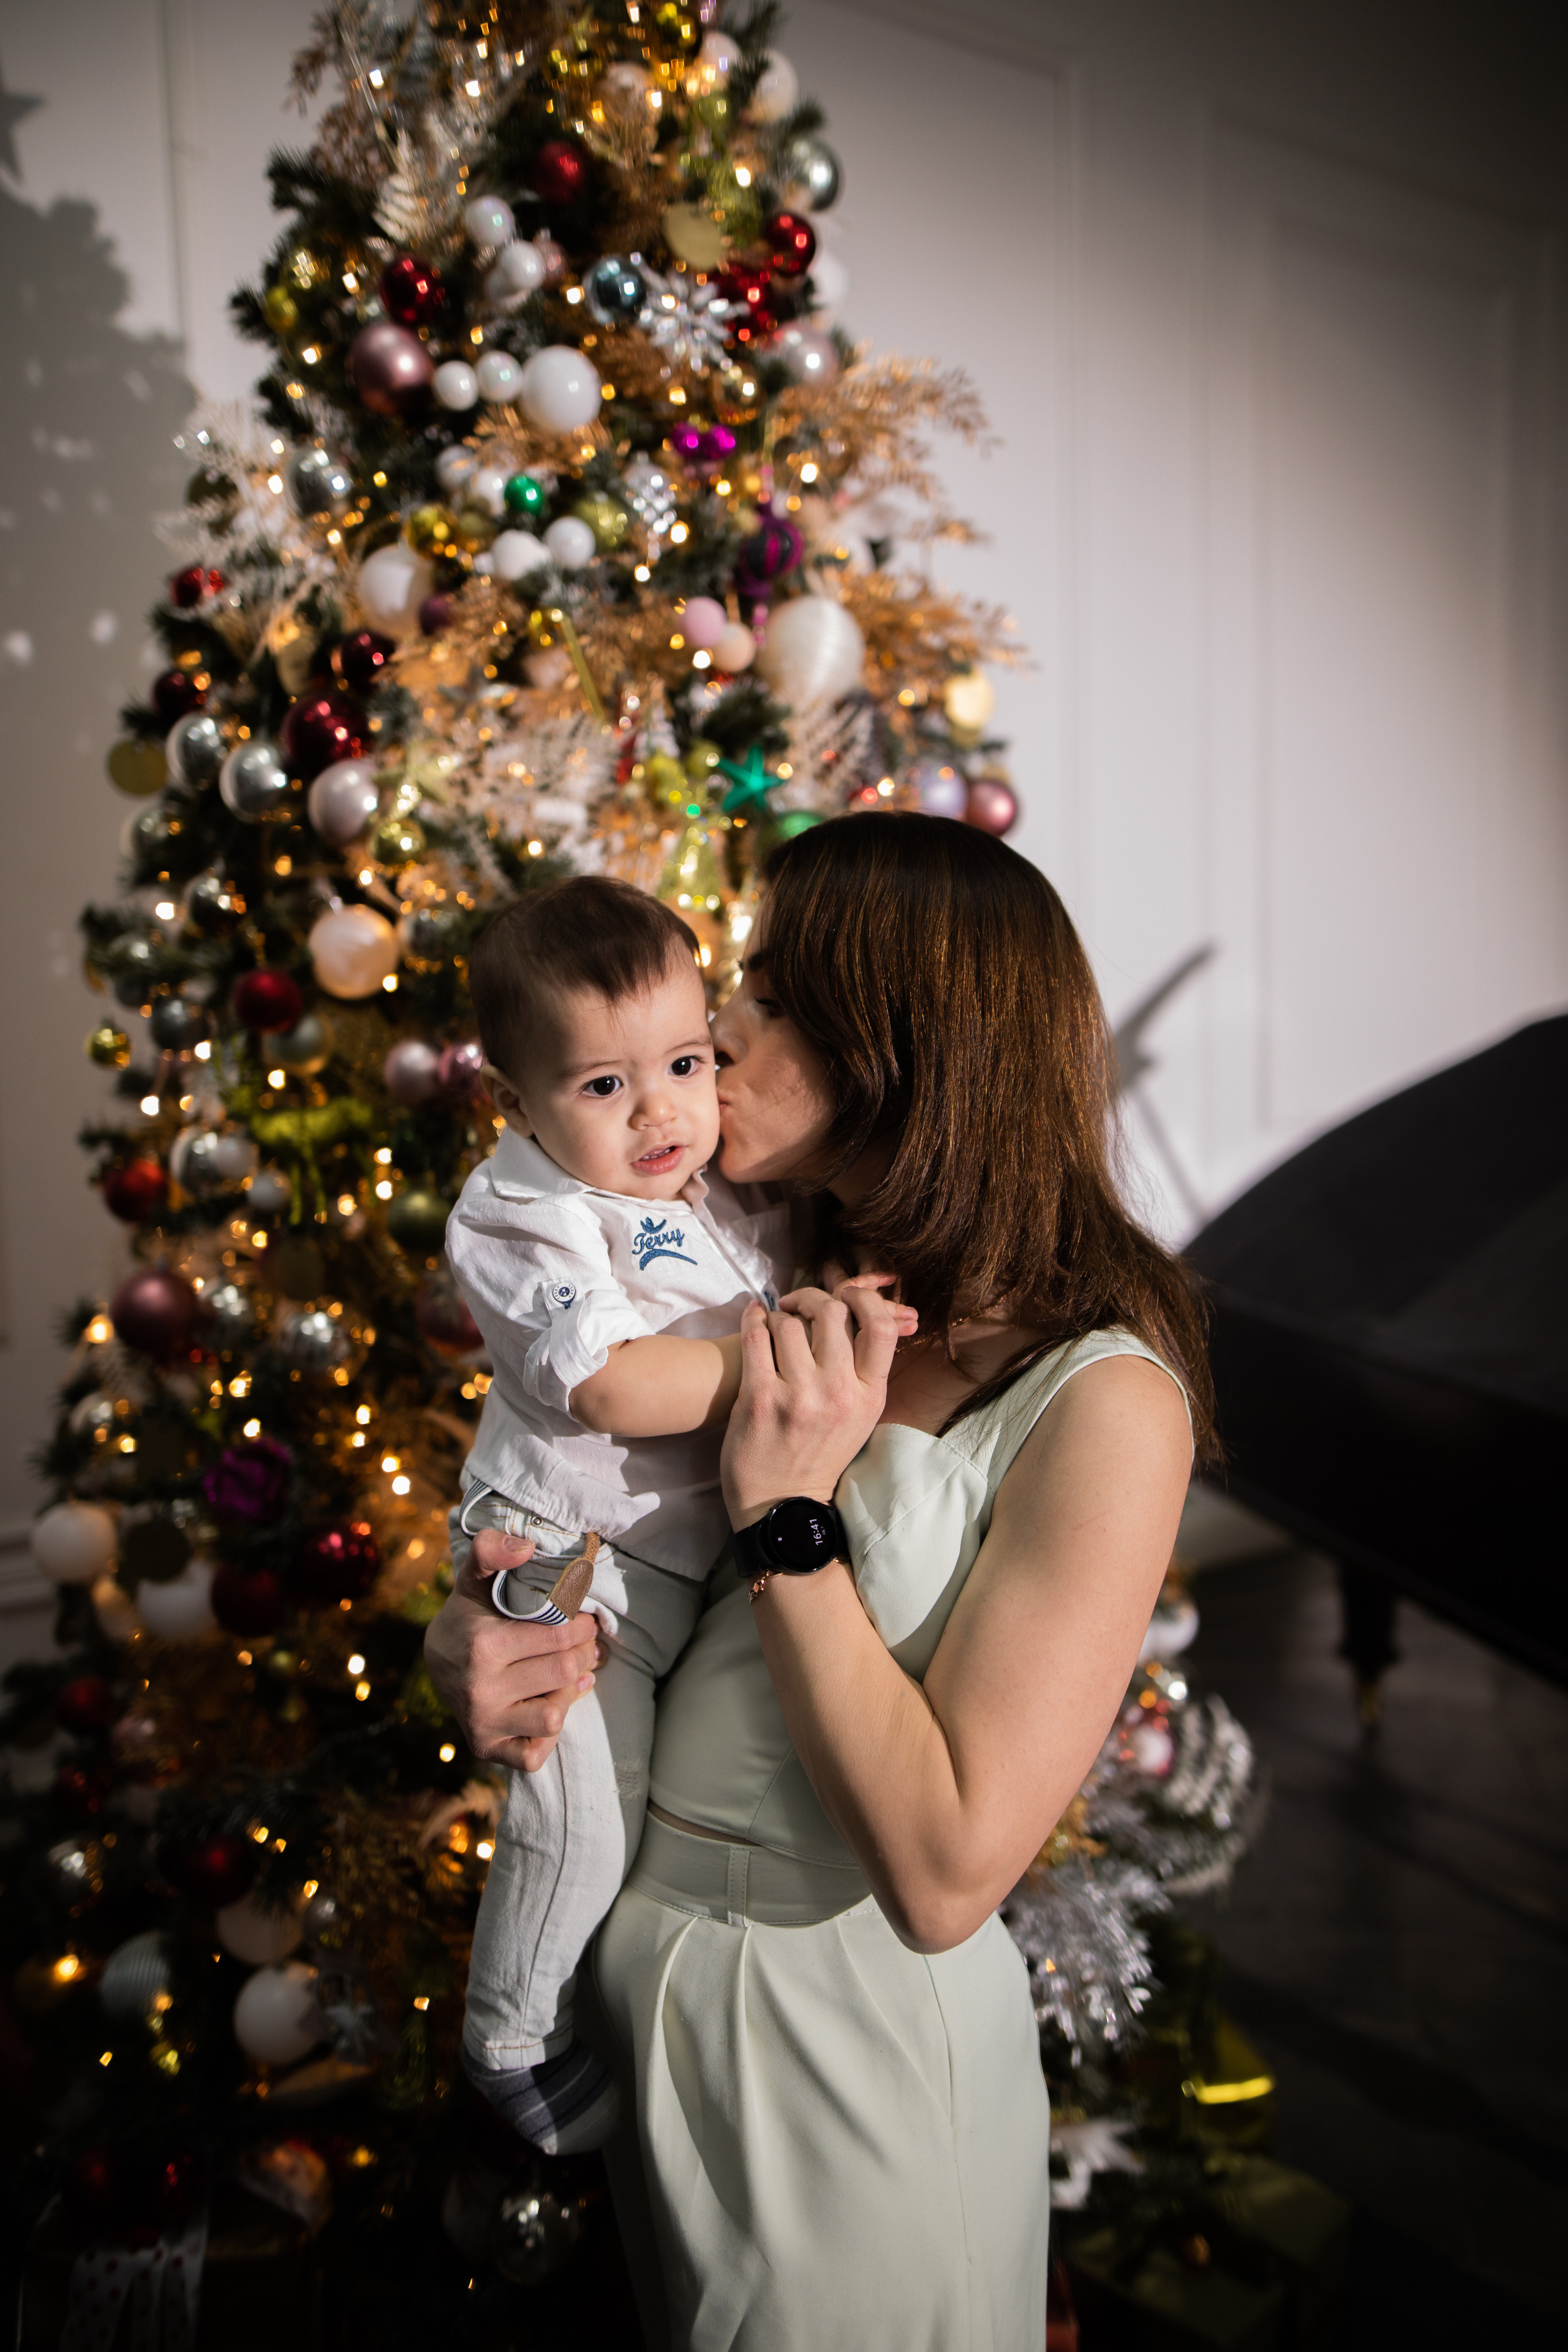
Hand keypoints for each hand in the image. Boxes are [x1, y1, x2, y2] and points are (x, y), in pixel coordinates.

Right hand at [423, 1529, 599, 1772]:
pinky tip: (546, 1705)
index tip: (584, 1620)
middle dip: (584, 1654)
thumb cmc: (469, 1615)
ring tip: (566, 1675)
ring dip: (567, 1693)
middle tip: (583, 1644)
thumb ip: (492, 1550)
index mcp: (483, 1645)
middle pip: (563, 1673)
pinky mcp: (486, 1749)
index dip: (584, 1626)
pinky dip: (547, 1733)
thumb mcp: (477, 1578)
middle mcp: (480, 1689)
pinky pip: (534, 1754)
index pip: (562, 1637)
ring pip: (553, 1717)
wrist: (436, 1660)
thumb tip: (526, 1546)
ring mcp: (482, 1724)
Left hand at [721, 1279, 908, 1523]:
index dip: (863, 1298)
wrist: (782, 1504)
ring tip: (775, 1322)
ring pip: (790, 1323)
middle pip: (832, 1313)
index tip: (844, 1294)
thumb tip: (873, 1313)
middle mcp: (839, 1393)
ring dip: (780, 1315)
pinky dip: (753, 1319)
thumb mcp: (860, 1417)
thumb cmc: (821, 1454)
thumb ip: (865, 1370)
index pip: (879, 1327)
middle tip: (799, 1304)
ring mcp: (799, 1395)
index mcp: (870, 1396)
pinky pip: (756, 1337)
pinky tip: (754, 1316)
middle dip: (813, 1299)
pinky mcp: (761, 1398)